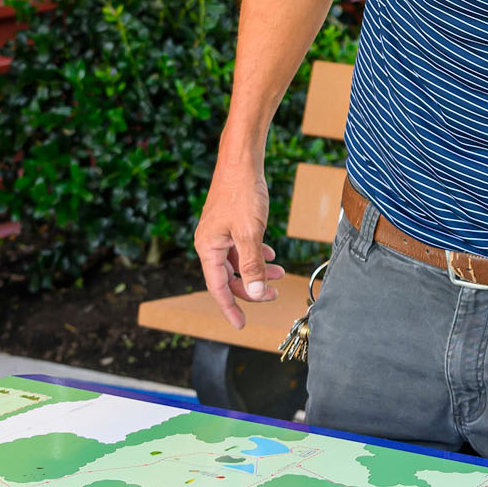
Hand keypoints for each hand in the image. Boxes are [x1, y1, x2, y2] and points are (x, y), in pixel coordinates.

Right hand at [194, 157, 283, 327]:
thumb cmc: (242, 193)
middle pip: (230, 278)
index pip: (218, 288)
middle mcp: (210, 243)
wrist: (241, 161)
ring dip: (258, 271)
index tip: (241, 325)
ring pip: (238, 263)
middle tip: (274, 294)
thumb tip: (254, 292)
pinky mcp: (230, 225)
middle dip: (252, 288)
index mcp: (208, 248)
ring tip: (280, 274)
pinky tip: (271, 254)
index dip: (230, 308)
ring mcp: (220, 234)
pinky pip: (242, 249)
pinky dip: (256, 255)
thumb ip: (252, 264)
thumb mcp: (251, 233)